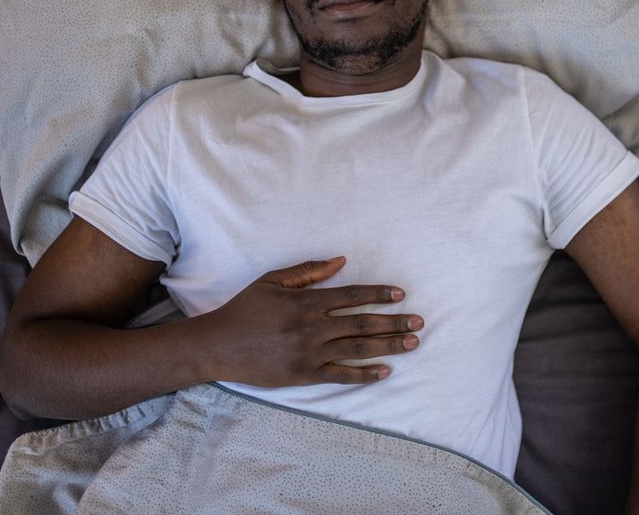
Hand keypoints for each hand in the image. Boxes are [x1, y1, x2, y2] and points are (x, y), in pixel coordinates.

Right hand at [201, 257, 423, 386]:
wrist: (218, 346)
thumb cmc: (245, 310)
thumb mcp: (272, 281)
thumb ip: (308, 271)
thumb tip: (341, 261)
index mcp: (306, 302)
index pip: (352, 296)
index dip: (378, 294)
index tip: (400, 294)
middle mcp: (312, 329)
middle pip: (362, 324)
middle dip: (394, 322)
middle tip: (419, 321)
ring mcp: (309, 354)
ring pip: (358, 349)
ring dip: (388, 346)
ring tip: (412, 342)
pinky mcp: (304, 376)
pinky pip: (341, 375)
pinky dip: (364, 374)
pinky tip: (384, 371)